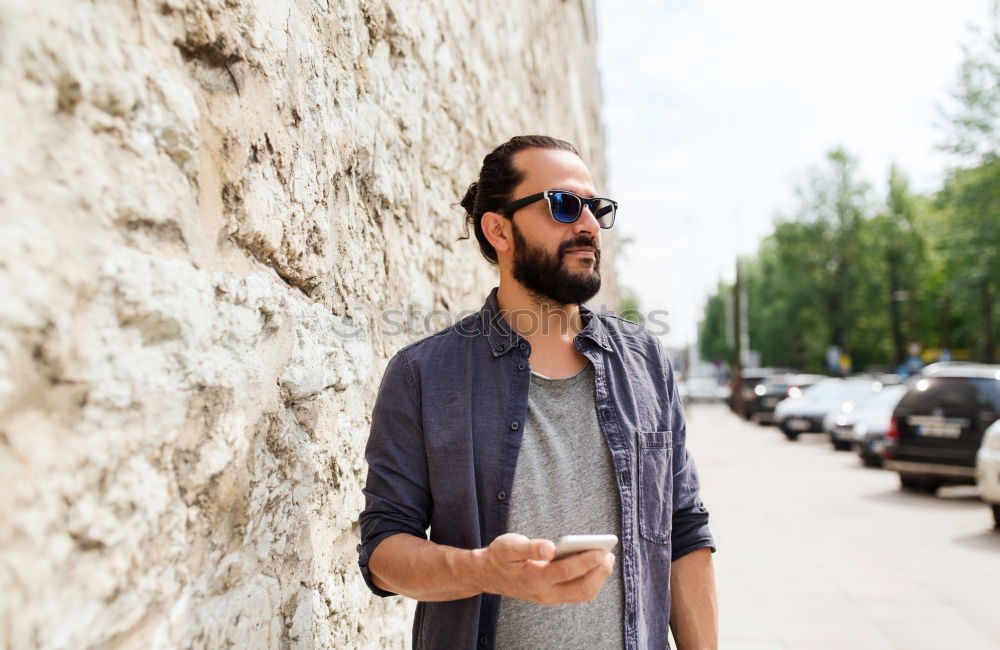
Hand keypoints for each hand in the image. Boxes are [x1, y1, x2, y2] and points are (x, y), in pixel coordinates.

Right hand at [473, 533, 614, 605]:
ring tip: (607, 560)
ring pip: (581, 594)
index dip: (585, 561)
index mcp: (534, 578)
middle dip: (598, 573)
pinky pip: (577, 594)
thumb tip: (549, 547)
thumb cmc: (501, 556)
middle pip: (580, 589)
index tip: (600, 550)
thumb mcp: (509, 546)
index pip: (566, 572)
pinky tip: (595, 567)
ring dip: (597, 579)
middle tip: (609, 555)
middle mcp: (545, 593)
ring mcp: (550, 597)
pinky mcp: (553, 597)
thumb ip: (530, 548)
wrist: (488, 575)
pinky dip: (590, 582)